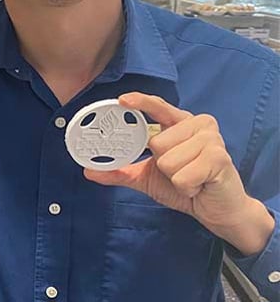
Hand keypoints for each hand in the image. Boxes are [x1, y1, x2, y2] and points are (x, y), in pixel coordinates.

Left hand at [84, 92, 273, 254]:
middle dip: (162, 165)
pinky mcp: (220, 158)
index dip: (140, 102)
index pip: (157, 106)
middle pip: (156, 142)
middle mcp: (197, 124)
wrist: (218, 209)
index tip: (122, 100)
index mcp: (180, 123)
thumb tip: (88, 171)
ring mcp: (211, 139)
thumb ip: (121, 171)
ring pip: (167, 160)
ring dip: (175, 178)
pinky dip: (186, 187)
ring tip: (192, 178)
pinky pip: (182, 176)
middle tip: (179, 171)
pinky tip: (199, 185)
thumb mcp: (148, 177)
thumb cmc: (186, 185)